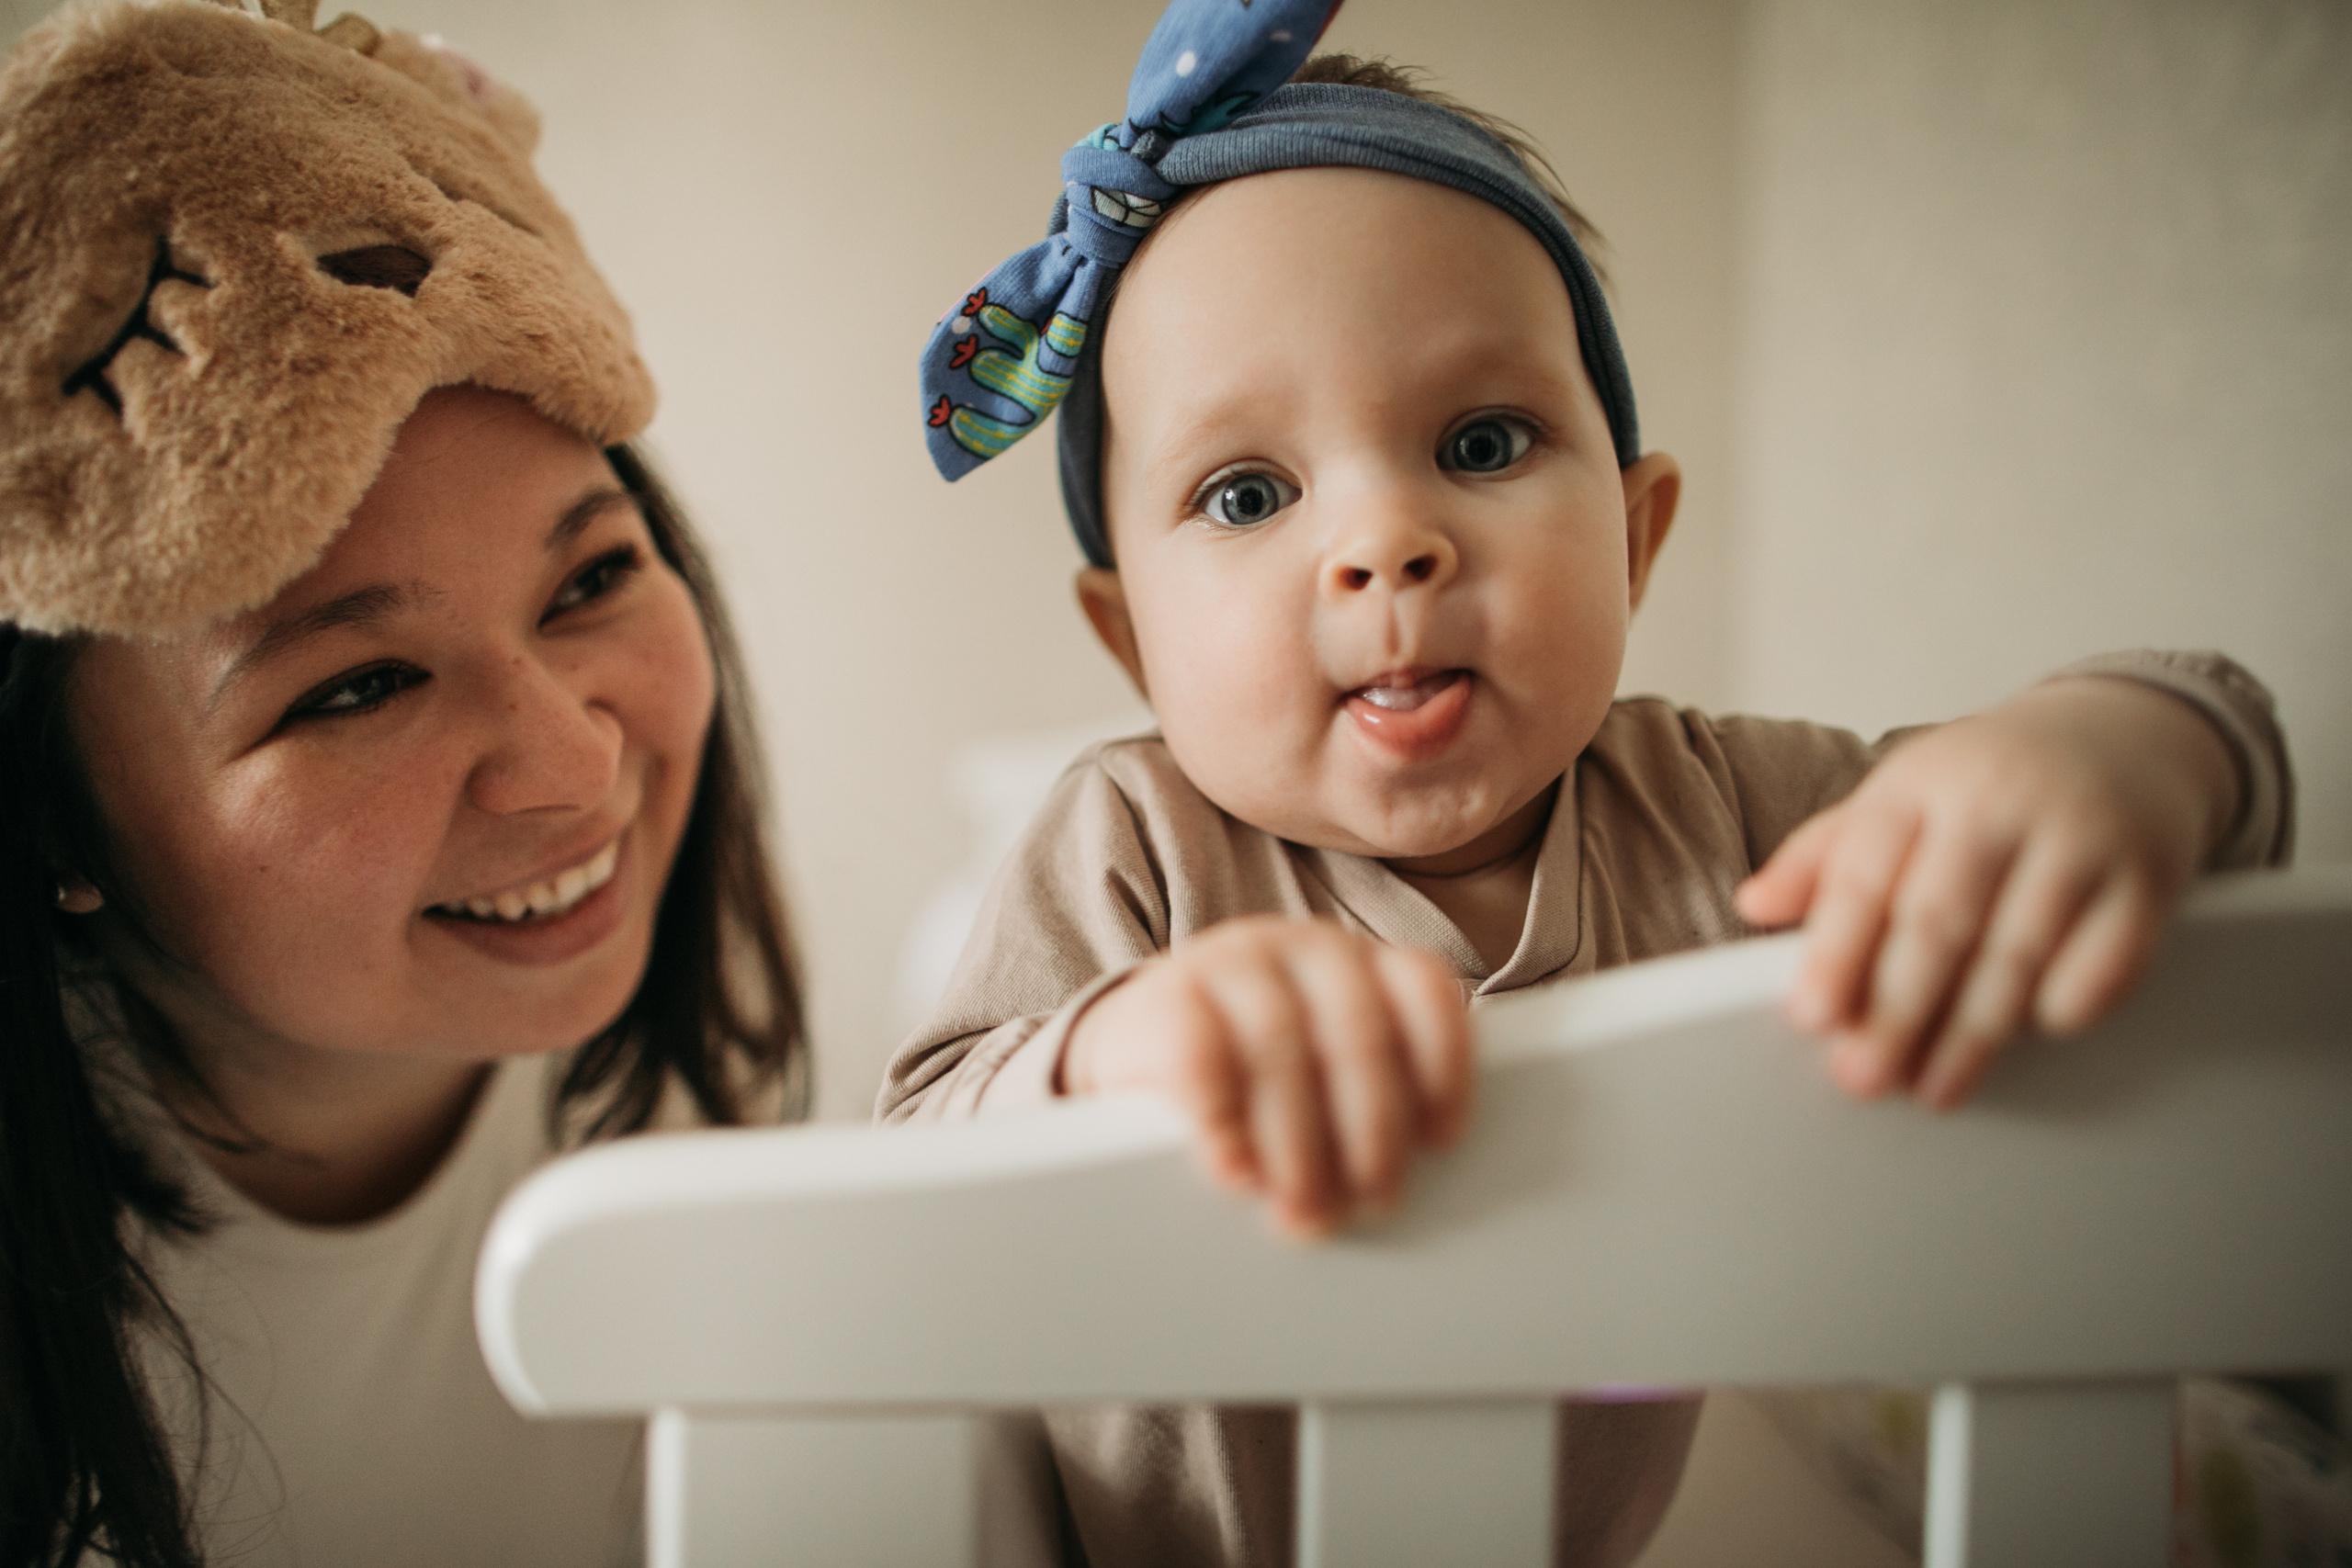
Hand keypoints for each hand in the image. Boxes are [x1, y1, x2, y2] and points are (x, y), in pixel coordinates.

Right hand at [1062, 916, 1472, 1236]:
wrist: (1140, 1040)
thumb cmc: (1257, 1072)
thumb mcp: (1324, 1068)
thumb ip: (1368, 1099)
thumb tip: (1403, 1186)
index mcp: (1363, 963)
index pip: (1423, 991)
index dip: (1443, 1067)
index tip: (1441, 1143)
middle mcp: (1306, 948)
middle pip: (1357, 1033)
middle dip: (1371, 1128)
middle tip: (1372, 1202)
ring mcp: (1233, 963)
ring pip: (1281, 1048)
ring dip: (1299, 1144)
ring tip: (1304, 1211)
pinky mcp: (1166, 997)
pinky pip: (1201, 1058)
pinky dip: (1223, 1123)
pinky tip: (1236, 1172)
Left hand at [1735, 677, 2238, 1107]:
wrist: (2123, 733)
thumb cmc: (1990, 781)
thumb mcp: (1902, 795)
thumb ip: (1827, 854)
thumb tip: (1754, 904)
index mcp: (1923, 779)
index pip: (1867, 870)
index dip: (1836, 948)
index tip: (1811, 1015)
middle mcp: (2001, 799)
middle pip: (1939, 919)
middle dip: (1896, 1009)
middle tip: (1863, 1076)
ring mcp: (2081, 834)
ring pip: (2017, 950)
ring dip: (1972, 1033)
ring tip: (1933, 1087)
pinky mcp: (2149, 875)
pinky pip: (2107, 960)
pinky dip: (2066, 1004)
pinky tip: (2033, 1033)